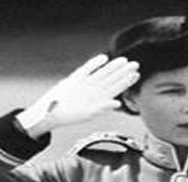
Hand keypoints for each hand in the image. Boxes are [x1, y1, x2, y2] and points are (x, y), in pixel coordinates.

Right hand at [16, 55, 138, 137]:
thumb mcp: (88, 114)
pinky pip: (87, 69)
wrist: (52, 112)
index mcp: (100, 99)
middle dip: (123, 71)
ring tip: (124, 60)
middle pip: (111, 79)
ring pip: (102, 73)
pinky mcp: (76, 78)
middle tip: (135, 64)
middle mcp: (95, 90)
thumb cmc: (70, 116)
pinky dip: (94, 63)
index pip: (116, 88)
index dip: (126, 81)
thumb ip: (103, 107)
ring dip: (113, 67)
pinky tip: (103, 58)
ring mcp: (86, 83)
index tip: (135, 75)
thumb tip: (118, 103)